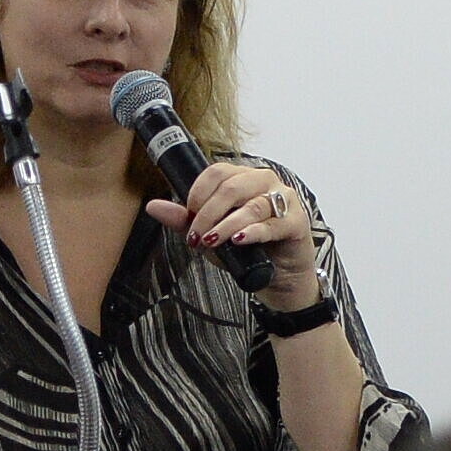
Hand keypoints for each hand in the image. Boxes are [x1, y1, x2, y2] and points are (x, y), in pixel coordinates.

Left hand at [143, 158, 319, 302]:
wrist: (279, 278)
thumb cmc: (247, 251)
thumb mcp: (211, 236)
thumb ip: (185, 221)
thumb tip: (153, 206)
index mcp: (244, 178)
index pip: (217, 172)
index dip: (198, 193)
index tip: (189, 216)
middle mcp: (265, 182)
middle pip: (232, 186)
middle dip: (208, 213)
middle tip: (197, 236)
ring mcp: (285, 200)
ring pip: (252, 205)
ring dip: (227, 225)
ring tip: (212, 240)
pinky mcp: (297, 222)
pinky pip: (273, 223)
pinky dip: (253, 232)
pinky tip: (240, 240)